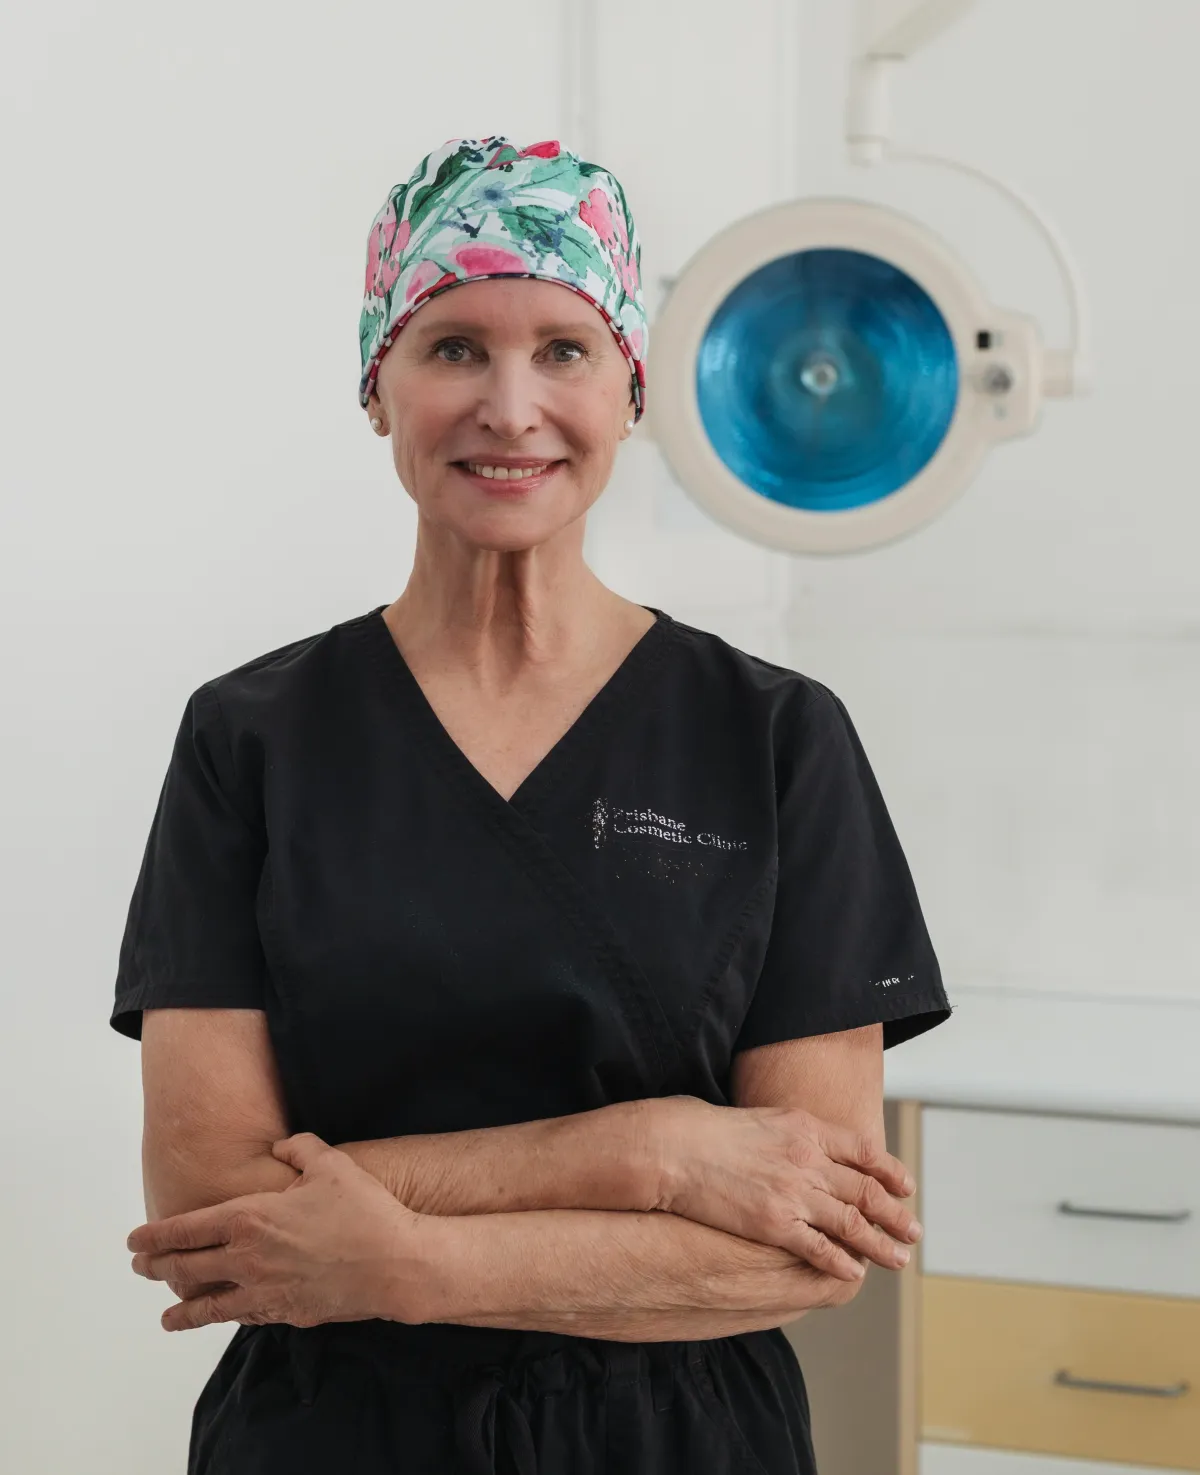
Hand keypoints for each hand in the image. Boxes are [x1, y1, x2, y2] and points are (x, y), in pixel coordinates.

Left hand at [126, 1133, 431, 1331]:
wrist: (394, 1263)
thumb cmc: (362, 1210)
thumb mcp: (331, 1164)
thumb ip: (299, 1148)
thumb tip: (281, 1146)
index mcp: (249, 1218)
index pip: (186, 1230)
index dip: (155, 1236)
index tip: (134, 1241)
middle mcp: (246, 1259)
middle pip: (187, 1268)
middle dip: (158, 1268)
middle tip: (140, 1268)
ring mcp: (263, 1291)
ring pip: (208, 1306)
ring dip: (182, 1310)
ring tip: (166, 1317)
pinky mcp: (285, 1313)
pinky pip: (244, 1317)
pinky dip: (225, 1319)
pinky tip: (221, 1319)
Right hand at [651, 1097, 920, 1280]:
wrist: (677, 1148)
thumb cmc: (711, 1130)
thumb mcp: (764, 1118)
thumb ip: (797, 1131)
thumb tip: (815, 1142)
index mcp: (807, 1128)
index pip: (864, 1150)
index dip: (890, 1169)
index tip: (905, 1185)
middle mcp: (808, 1160)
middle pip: (866, 1189)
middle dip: (894, 1213)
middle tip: (914, 1229)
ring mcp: (794, 1193)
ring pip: (852, 1222)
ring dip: (880, 1243)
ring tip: (899, 1258)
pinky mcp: (775, 1223)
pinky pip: (819, 1247)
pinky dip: (841, 1262)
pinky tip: (855, 1272)